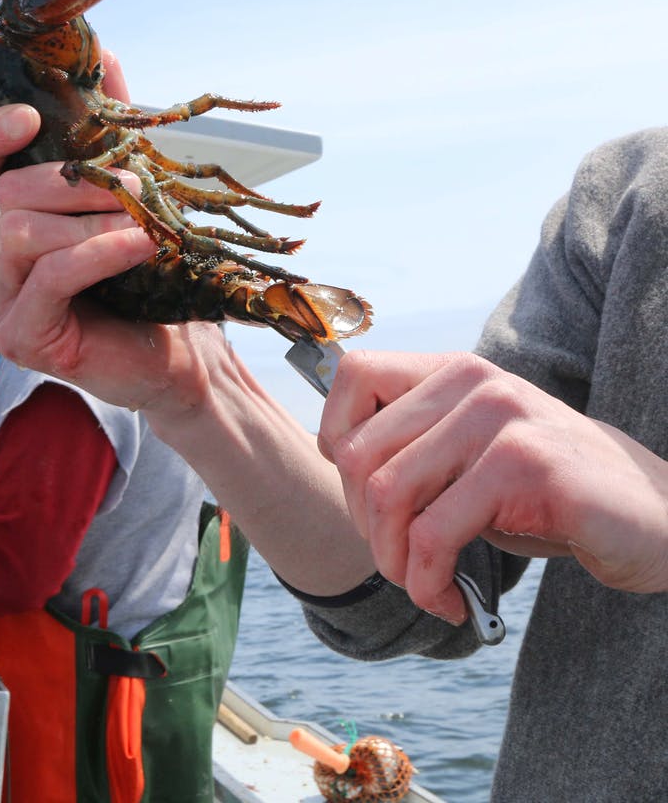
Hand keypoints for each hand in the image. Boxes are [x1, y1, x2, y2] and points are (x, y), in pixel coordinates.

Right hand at [0, 52, 221, 419]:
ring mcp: (0, 304)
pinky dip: (99, 253)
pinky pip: (52, 275)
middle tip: (133, 189)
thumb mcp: (128, 195)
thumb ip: (108, 131)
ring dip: (92, 222)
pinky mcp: (21, 338)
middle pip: (7, 196)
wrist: (180, 353)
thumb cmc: (149, 280)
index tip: (29, 116)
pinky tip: (139, 248)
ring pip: (24, 233)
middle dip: (74, 184)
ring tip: (142, 227)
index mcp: (12, 226)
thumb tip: (102, 53)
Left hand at [318, 350, 667, 620]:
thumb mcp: (469, 454)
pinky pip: (434, 533)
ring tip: (423, 585)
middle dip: (365, 524)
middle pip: (360, 452)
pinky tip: (450, 601)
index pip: (354, 375)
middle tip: (399, 561)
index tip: (365, 494)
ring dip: (394, 561)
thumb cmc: (544, 494)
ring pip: (389, 494)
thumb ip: (413, 446)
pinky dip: (427, 582)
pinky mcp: (526, 465)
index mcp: (452, 371)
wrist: (654, 515)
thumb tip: (335, 462)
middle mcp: (473, 382)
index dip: (337, 439)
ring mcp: (501, 417)